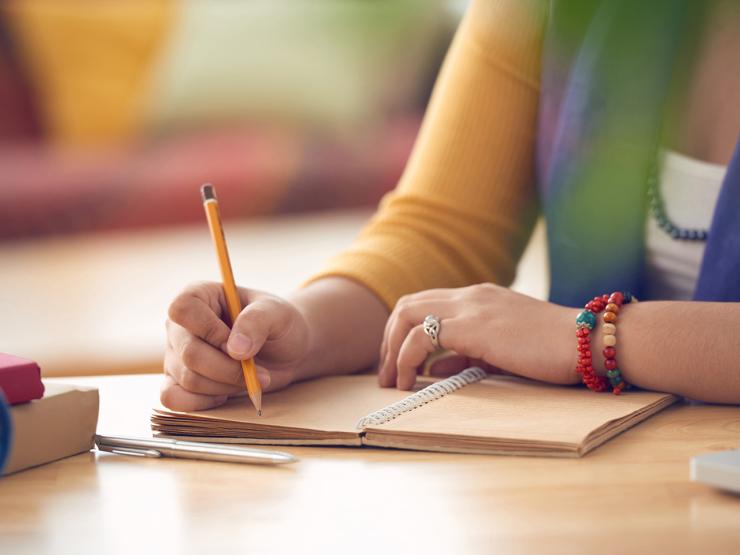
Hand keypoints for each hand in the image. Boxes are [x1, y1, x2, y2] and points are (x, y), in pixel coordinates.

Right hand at [162, 282, 310, 410]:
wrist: (284, 353)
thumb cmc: (278, 325)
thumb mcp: (277, 314)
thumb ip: (256, 322)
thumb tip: (234, 349)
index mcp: (198, 295)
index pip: (183, 309)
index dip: (209, 330)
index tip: (238, 344)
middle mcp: (180, 325)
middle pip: (188, 352)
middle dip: (228, 368)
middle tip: (258, 371)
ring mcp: (175, 355)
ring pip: (188, 379)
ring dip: (225, 385)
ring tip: (249, 379)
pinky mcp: (177, 382)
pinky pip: (174, 399)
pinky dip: (203, 403)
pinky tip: (226, 394)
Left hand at [377, 283, 577, 389]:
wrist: (589, 341)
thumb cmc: (553, 350)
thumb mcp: (503, 350)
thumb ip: (467, 355)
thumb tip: (433, 369)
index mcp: (478, 297)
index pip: (425, 304)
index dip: (402, 332)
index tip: (398, 362)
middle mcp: (469, 295)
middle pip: (407, 305)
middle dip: (388, 339)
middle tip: (386, 373)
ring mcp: (470, 307)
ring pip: (407, 315)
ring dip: (391, 350)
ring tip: (392, 381)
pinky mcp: (474, 327)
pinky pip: (422, 337)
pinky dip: (407, 358)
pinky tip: (410, 381)